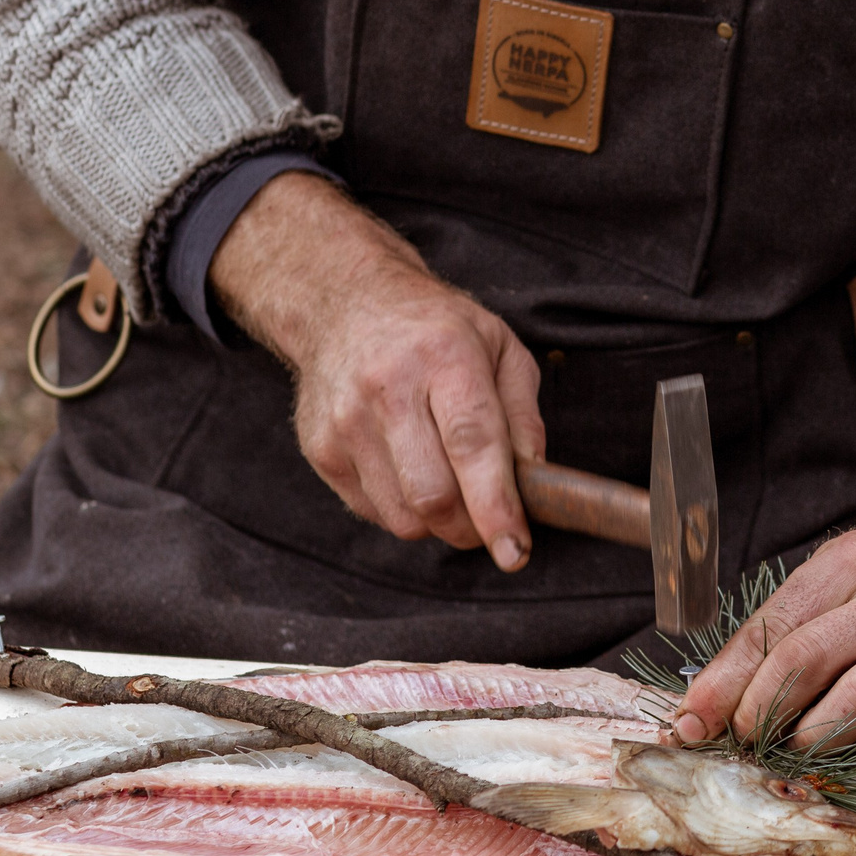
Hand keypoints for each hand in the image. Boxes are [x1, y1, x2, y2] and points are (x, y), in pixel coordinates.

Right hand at [209, 170, 543, 568]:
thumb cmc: (438, 329)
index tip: (515, 551)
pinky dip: (404, 511)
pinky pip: (373, 512)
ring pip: (402, 516)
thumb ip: (524, 414)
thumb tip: (534, 479)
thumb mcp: (500, 348)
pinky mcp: (321, 449)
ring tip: (452, 487)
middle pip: (433, 495)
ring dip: (439, 524)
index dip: (495, 507)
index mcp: (444, 357)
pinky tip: (412, 471)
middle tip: (491, 522)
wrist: (346, 304)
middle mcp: (387, 389)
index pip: (472, 445)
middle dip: (472, 528)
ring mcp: (345, 421)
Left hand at [673, 328, 855, 773]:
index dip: (726, 682)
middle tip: (744, 739)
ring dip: (812, 739)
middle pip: (809, 659)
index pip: (775, 627)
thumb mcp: (834, 578)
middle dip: (760, 711)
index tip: (695, 721)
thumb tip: (703, 709)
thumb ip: (776, 632)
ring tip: (793, 752)